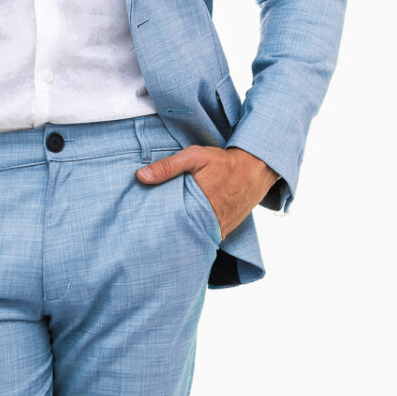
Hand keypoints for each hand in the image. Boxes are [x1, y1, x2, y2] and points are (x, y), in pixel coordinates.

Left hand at [134, 145, 278, 240]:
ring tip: (163, 234)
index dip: (157, 227)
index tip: (142, 226)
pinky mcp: (225, 230)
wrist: (256, 170)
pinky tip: (185, 230)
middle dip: (167, 233)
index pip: (171, 224)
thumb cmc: (224, 163)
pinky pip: (206, 237)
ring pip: (194, 237)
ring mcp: (219, 229)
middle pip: (181, 234)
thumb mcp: (195, 157)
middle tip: (149, 232)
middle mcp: (211, 223)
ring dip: (182, 235)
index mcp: (200, 207)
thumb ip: (168, 167)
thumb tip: (140, 176)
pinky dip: (196, 234)